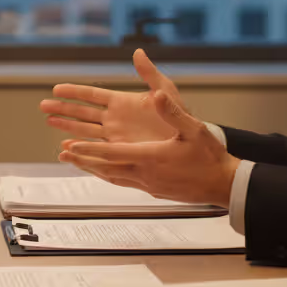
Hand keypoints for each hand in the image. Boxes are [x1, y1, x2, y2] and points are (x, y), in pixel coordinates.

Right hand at [39, 49, 186, 142]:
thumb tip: (138, 51)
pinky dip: (81, 147)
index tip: (56, 89)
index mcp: (122, 102)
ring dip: (67, 126)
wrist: (187, 140)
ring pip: (85, 130)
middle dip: (63, 109)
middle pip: (82, 113)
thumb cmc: (178, 114)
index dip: (74, 92)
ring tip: (49, 122)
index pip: (92, 95)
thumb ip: (149, 74)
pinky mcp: (119, 151)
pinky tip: (67, 147)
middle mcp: (115, 118)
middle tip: (42, 106)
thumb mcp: (166, 91)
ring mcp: (116, 135)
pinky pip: (96, 149)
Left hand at [59, 91, 239, 206]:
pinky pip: (124, 182)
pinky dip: (110, 176)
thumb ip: (172, 111)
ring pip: (113, 177)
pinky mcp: (154, 191)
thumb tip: (157, 94)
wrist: (224, 185)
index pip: (112, 153)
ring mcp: (149, 185)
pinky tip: (106, 173)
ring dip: (93, 169)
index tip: (70, 146)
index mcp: (150, 157)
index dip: (89, 150)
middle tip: (62, 155)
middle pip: (106, 167)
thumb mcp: (194, 128)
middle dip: (83, 160)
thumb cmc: (210, 156)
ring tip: (77, 163)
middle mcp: (145, 174)